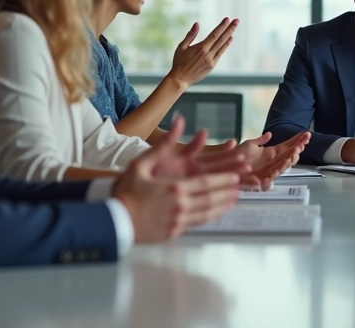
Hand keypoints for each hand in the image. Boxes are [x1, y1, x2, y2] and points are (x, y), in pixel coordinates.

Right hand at [112, 119, 241, 242]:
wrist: (113, 220)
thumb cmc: (126, 190)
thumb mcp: (141, 164)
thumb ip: (163, 146)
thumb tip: (179, 122)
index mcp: (175, 188)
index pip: (207, 184)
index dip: (223, 180)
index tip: (236, 177)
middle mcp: (180, 205)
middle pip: (211, 198)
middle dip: (227, 192)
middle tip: (240, 187)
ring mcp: (178, 220)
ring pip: (207, 213)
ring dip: (222, 206)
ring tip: (233, 200)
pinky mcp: (173, 231)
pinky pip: (197, 223)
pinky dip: (209, 218)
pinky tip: (215, 213)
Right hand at [168, 18, 238, 88]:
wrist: (180, 79)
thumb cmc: (179, 62)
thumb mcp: (181, 47)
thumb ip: (190, 35)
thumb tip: (197, 24)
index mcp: (201, 48)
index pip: (214, 34)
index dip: (222, 26)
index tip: (227, 19)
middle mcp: (208, 53)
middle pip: (221, 39)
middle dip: (230, 28)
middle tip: (236, 20)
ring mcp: (211, 60)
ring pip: (222, 45)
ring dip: (229, 35)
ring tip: (235, 27)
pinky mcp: (212, 65)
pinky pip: (221, 53)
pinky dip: (226, 45)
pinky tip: (230, 39)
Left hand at [235, 131, 309, 188]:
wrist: (225, 165)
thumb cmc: (237, 156)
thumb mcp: (250, 145)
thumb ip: (260, 141)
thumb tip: (269, 134)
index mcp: (272, 153)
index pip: (288, 146)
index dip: (297, 140)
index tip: (306, 134)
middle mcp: (273, 162)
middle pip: (289, 155)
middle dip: (297, 149)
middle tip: (303, 143)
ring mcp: (268, 171)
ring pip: (283, 166)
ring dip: (290, 160)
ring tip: (295, 152)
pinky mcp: (261, 180)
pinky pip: (270, 179)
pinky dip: (276, 173)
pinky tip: (281, 166)